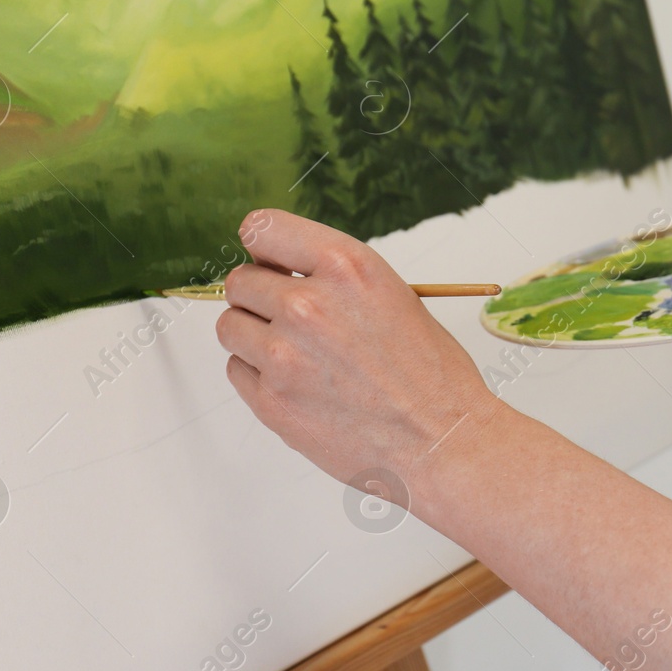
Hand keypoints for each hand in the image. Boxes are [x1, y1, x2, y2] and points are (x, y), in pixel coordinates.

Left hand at [214, 210, 500, 486]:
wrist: (442, 442)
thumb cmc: (432, 375)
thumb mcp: (395, 296)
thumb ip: (337, 280)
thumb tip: (288, 274)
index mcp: (345, 267)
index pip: (263, 228)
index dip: (264, 248)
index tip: (270, 262)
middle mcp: (308, 305)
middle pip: (240, 281)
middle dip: (259, 297)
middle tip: (289, 319)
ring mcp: (283, 355)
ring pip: (230, 326)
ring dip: (253, 335)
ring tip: (294, 354)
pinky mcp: (271, 401)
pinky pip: (237, 370)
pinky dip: (258, 375)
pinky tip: (297, 384)